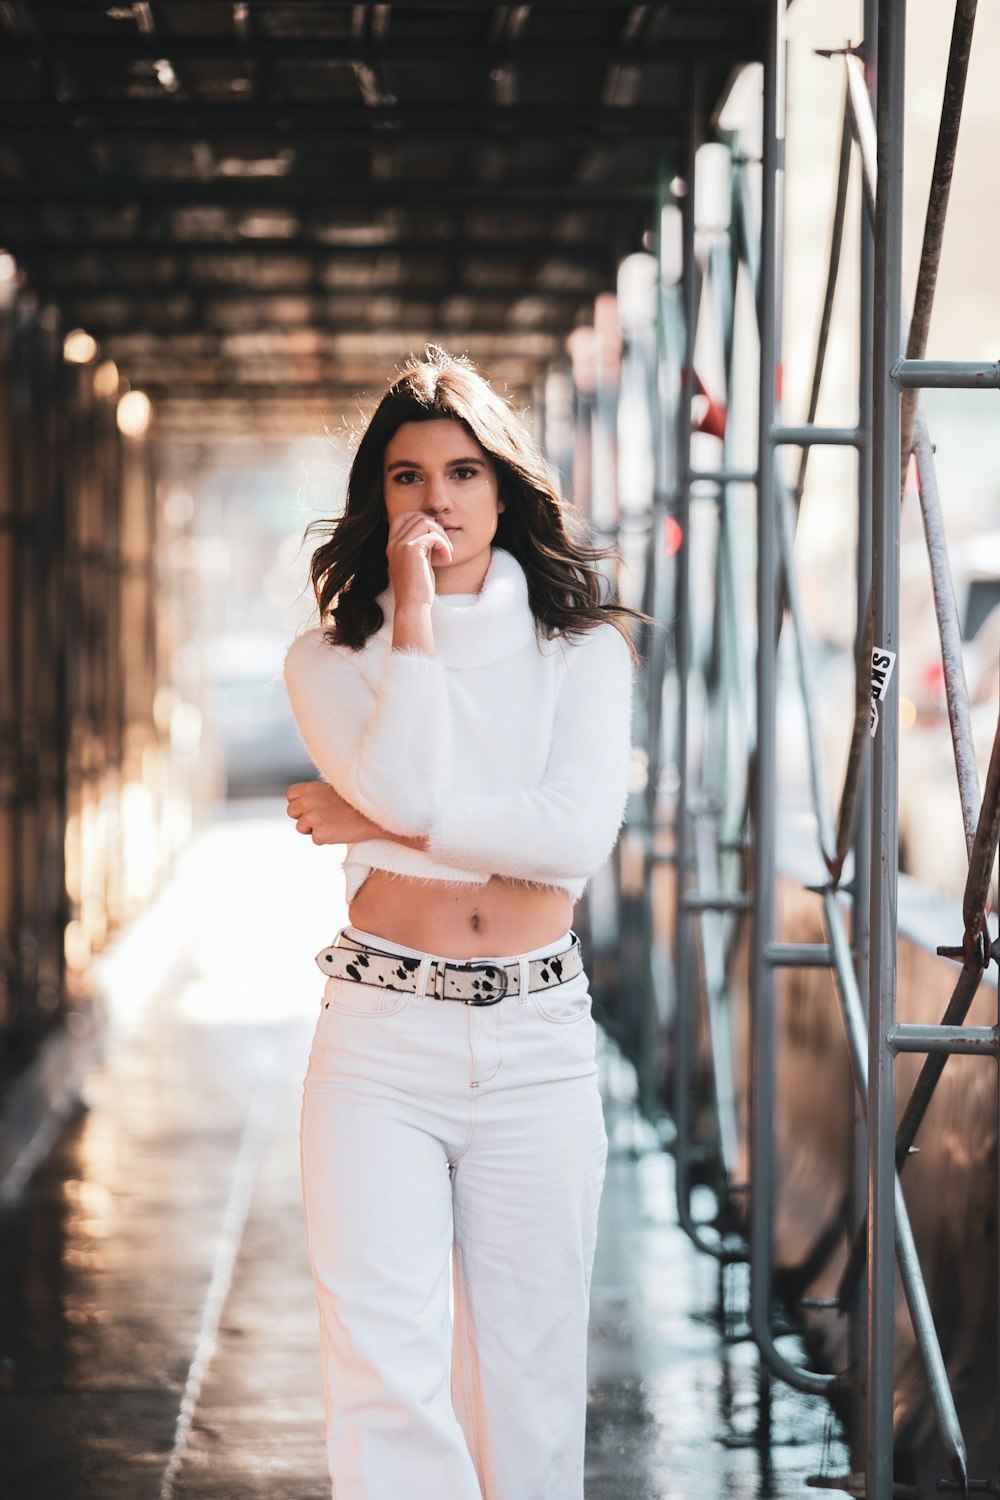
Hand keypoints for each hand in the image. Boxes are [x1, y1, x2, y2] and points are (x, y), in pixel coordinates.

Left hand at [285, 781, 429, 853]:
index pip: (291, 795)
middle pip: (292, 812)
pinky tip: (339, 830)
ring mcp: (312, 818)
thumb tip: (304, 804)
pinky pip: (315, 840)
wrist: (375, 814)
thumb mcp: (334, 789)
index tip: (315, 805)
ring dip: (315, 828)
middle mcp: (307, 802)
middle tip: (325, 816)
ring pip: (301, 828)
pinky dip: (326, 839)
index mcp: (309, 788)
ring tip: (334, 822)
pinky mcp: (319, 834)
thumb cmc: (357, 801)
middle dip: (304, 816)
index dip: (301, 802)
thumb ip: (316, 795)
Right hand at [386, 511, 452, 613]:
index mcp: (392, 544)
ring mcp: (401, 545)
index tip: (434, 538)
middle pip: (418, 516)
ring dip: (442, 535)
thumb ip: (421, 545)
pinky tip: (447, 559)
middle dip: (436, 528)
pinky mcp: (411, 550)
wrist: (413, 606)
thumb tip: (434, 529)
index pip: (403, 516)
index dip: (422, 520)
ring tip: (446, 553)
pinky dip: (444, 545)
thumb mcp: (418, 562)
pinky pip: (433, 536)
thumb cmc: (418, 588)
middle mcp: (393, 542)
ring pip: (426, 522)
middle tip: (444, 546)